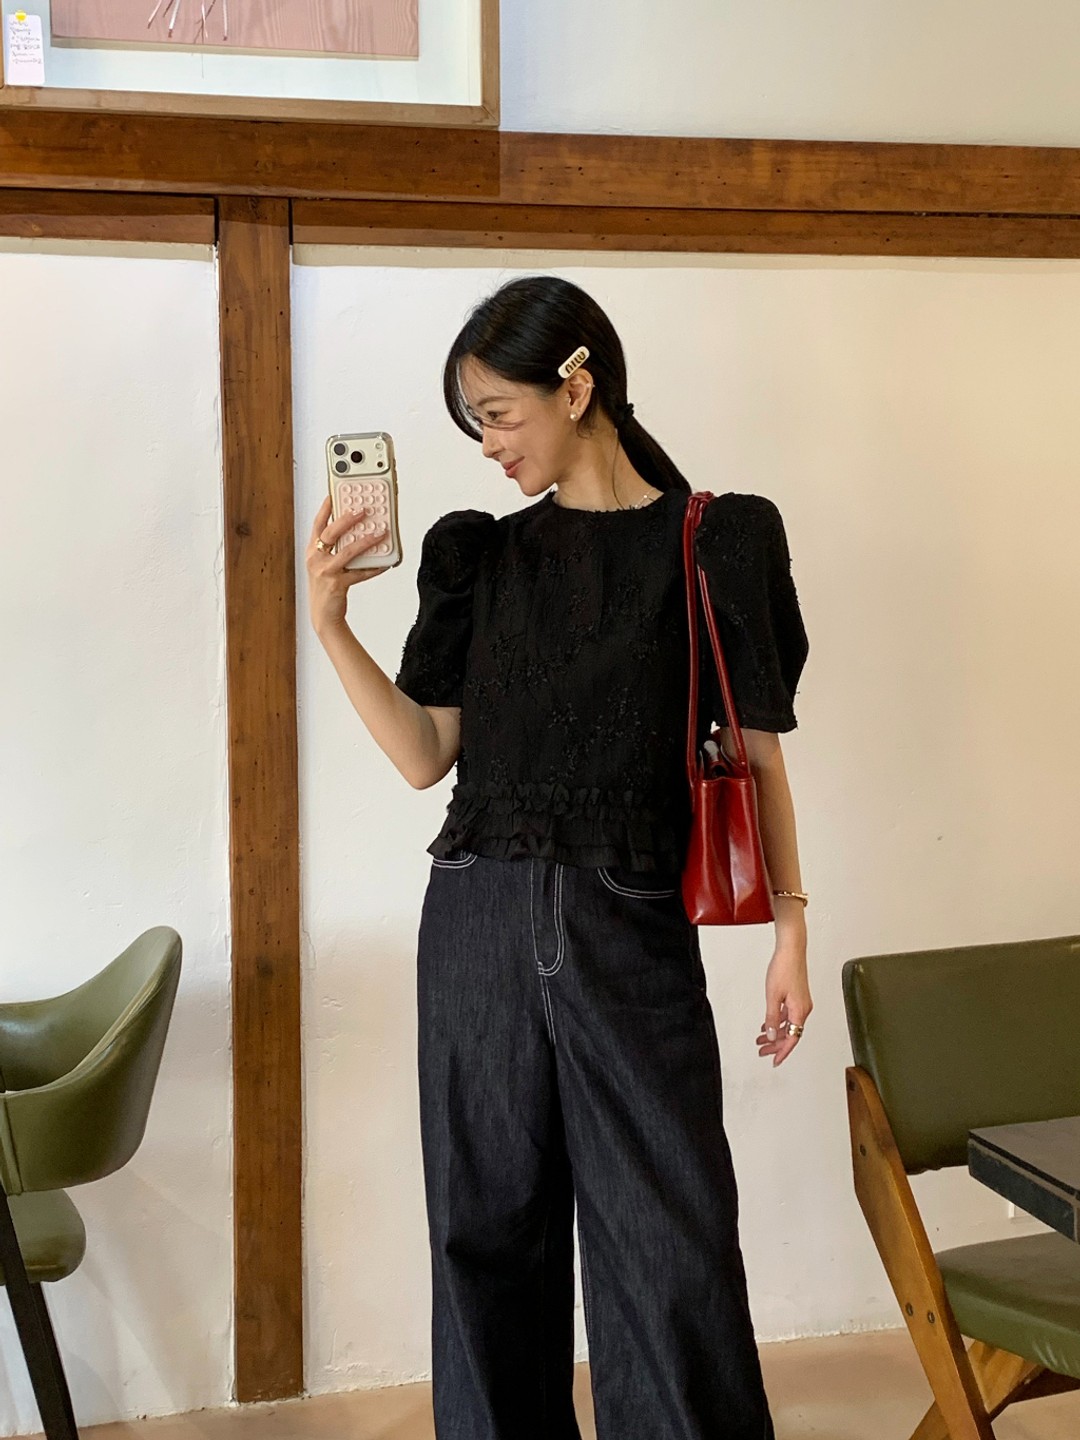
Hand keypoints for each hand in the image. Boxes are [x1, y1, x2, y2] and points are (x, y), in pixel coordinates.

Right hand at [306, 496, 390, 633]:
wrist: (322, 614)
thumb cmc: (325, 587)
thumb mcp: (324, 564)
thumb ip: (335, 549)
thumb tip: (357, 532)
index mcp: (312, 551)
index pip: (318, 524)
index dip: (326, 508)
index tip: (334, 494)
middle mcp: (316, 559)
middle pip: (331, 533)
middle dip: (348, 519)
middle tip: (363, 509)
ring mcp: (326, 572)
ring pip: (348, 551)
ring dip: (366, 540)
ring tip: (380, 533)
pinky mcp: (337, 584)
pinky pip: (360, 573)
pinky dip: (374, 567)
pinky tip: (385, 562)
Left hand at [758, 948, 811, 1067]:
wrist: (791, 949)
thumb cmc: (784, 968)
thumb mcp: (773, 996)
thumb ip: (771, 1017)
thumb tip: (770, 1035)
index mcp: (800, 1011)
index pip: (792, 1039)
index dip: (782, 1052)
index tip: (774, 1061)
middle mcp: (804, 1009)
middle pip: (790, 1034)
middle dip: (775, 1044)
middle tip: (762, 1051)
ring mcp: (801, 1002)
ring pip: (788, 1025)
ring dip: (775, 1032)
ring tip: (760, 1039)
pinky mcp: (798, 996)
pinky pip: (788, 1015)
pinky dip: (778, 1021)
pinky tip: (767, 1023)